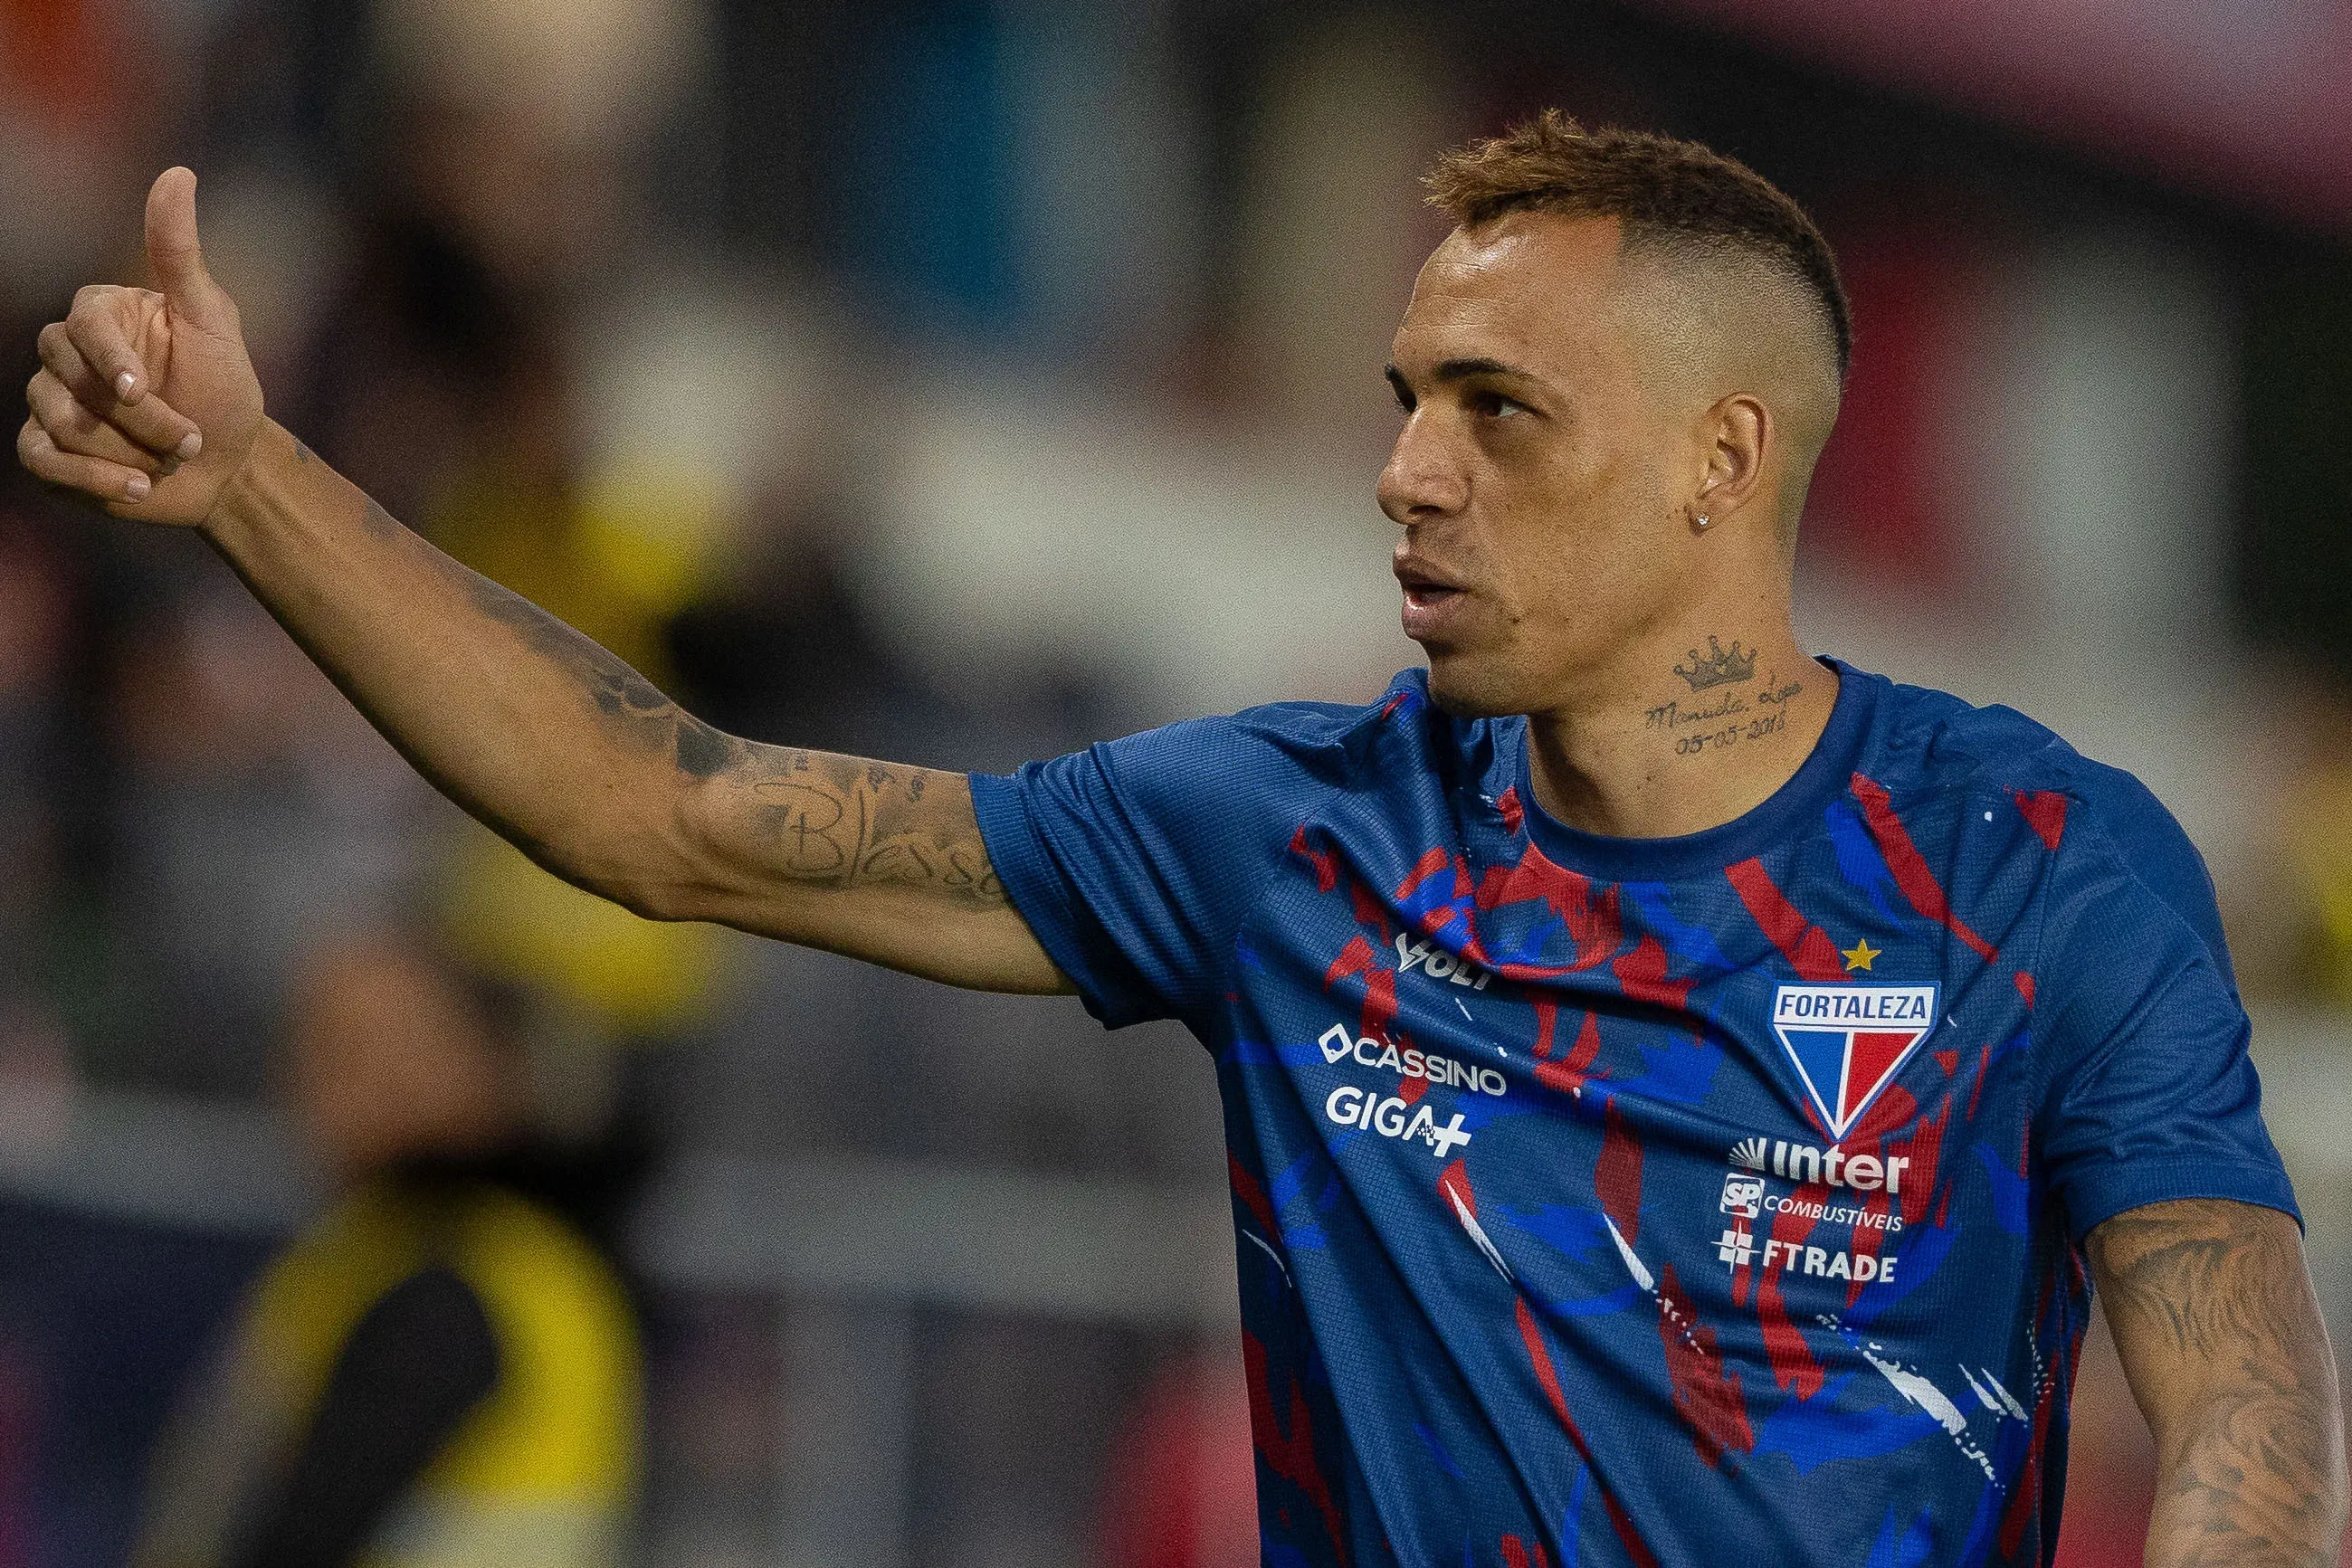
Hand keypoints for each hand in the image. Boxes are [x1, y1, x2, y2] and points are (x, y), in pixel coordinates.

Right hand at [17, 167, 265, 525]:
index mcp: (102, 315)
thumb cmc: (225, 388)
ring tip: (172, 464)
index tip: (137, 389)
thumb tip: (178, 171)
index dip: (106, 360)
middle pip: (66, 380)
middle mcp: (69, 355)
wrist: (230, 466)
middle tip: (187, 438)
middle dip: (134, 418)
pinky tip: (140, 491)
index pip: (81, 325)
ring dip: (123, 451)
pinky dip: (91, 479)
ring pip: (55, 422)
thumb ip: (181, 253)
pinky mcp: (50, 451)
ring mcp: (53, 402)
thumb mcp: (211, 321)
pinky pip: (40, 460)